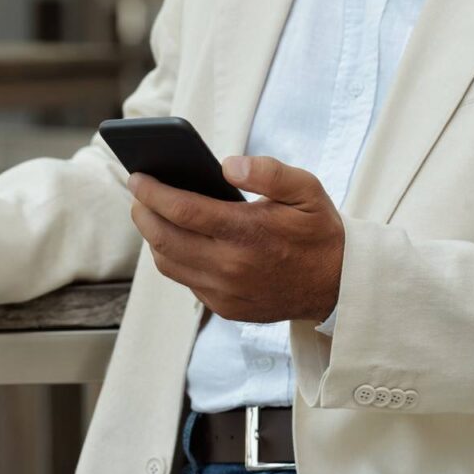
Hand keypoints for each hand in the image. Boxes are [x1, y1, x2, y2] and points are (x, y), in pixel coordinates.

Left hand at [128, 156, 343, 322]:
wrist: (338, 286)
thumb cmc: (318, 231)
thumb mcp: (306, 190)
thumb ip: (269, 172)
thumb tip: (227, 165)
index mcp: (248, 233)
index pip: (182, 210)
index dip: (152, 192)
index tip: (136, 176)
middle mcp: (231, 267)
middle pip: (164, 239)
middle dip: (142, 212)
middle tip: (137, 193)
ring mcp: (225, 292)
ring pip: (168, 263)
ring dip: (152, 237)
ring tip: (151, 213)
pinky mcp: (225, 308)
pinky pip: (185, 281)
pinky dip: (173, 257)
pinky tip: (176, 238)